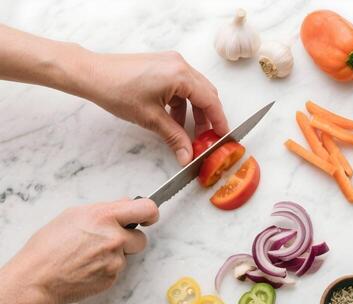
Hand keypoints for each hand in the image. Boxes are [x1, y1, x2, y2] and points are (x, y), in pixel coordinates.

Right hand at [3, 198, 157, 303]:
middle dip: (129, 239)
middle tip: (108, 241)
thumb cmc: (48, 246)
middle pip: (141, 238)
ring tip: (89, 255)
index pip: (147, 208)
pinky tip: (86, 267)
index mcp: (105, 217)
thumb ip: (105, 209)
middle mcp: (115, 238)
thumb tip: (125, 204)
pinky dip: (105, 268)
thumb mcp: (74, 215)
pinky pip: (116, 270)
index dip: (151, 213)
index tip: (149, 217)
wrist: (36, 278)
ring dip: (115, 254)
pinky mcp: (112, 278)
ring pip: (127, 255)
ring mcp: (115, 260)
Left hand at [84, 51, 228, 165]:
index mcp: (181, 75)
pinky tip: (173, 119)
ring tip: (187, 133)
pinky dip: (182, 103)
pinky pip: (181, 85)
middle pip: (206, 94)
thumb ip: (174, 138)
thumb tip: (187, 156)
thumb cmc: (117, 90)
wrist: (92, 74)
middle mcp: (180, 65)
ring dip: (194, 112)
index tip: (224, 136)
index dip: (219, 121)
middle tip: (207, 138)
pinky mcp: (162, 65)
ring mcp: (171, 63)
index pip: (211, 101)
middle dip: (207, 118)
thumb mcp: (151, 119)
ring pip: (194, 90)